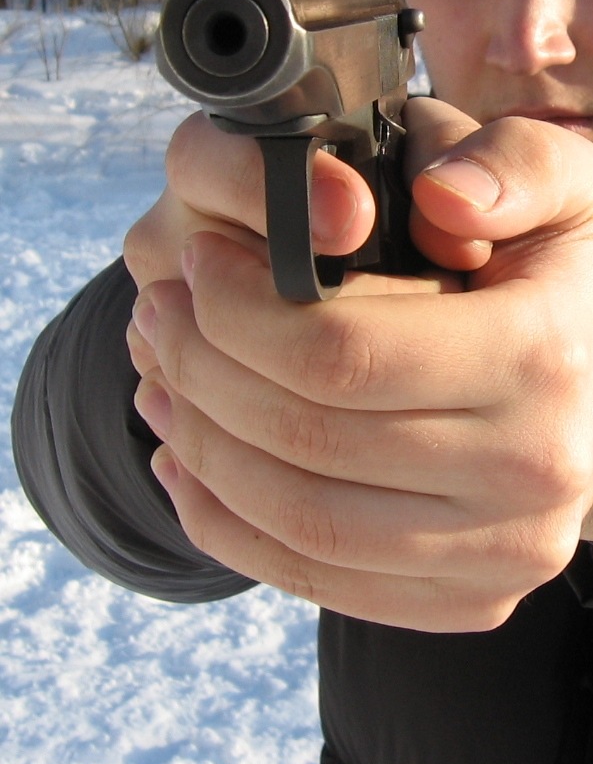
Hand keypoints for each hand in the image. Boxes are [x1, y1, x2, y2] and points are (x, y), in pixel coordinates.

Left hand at [127, 103, 592, 629]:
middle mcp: (534, 471)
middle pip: (309, 440)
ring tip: (159, 382)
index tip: (197, 265)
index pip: (344, 354)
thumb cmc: (554, 264)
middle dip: (202, 372)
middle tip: (159, 314)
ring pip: (302, 521)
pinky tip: (186, 462)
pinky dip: (230, 525)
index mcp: (543, 357)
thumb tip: (442, 201)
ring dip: (202, 449)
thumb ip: (511, 165)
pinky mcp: (468, 598)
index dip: (239, 311)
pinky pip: (320, 581)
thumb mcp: (560, 185)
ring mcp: (503, 551)